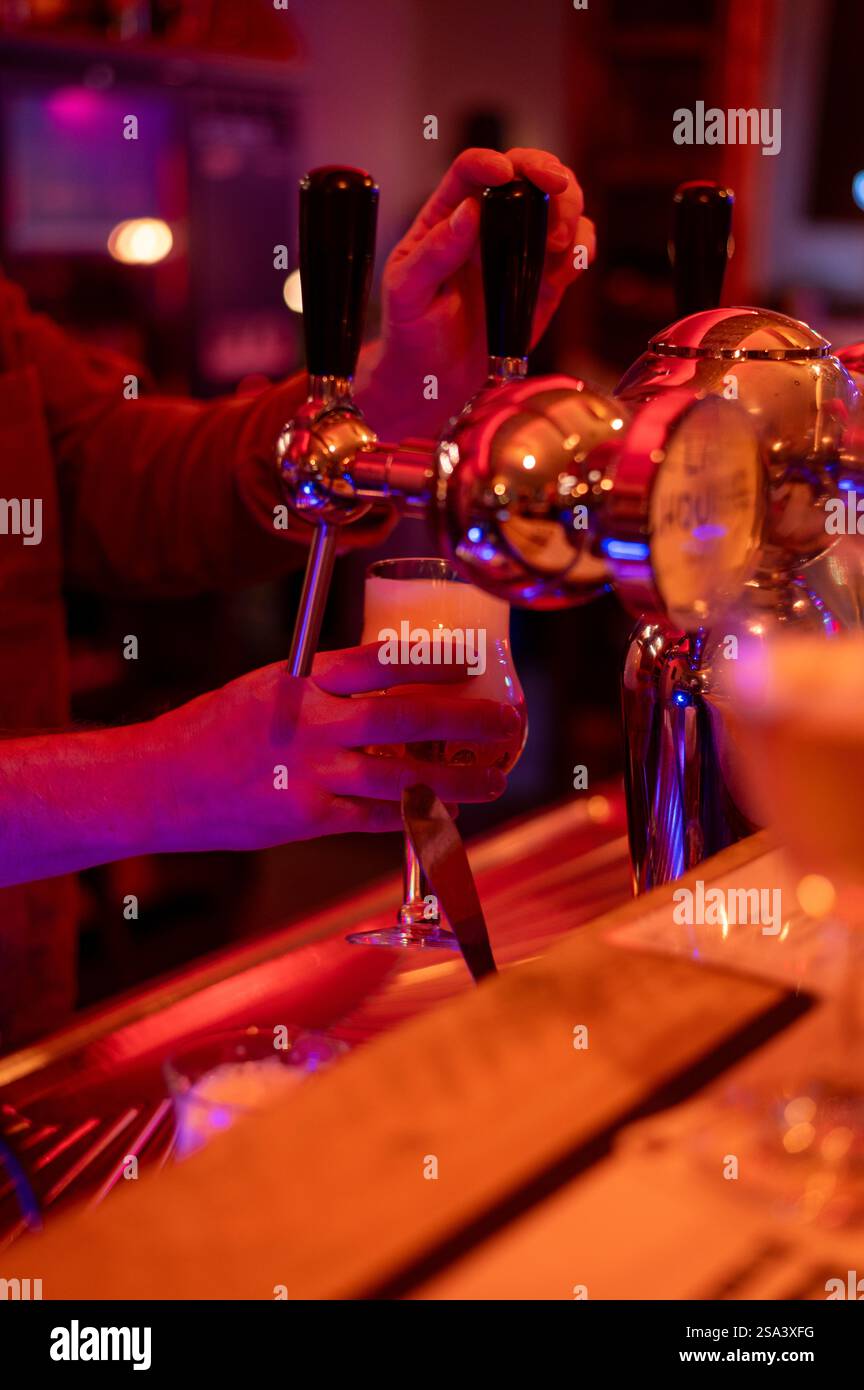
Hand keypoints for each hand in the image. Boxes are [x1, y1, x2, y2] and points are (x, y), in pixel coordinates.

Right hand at [150, 643, 520, 850]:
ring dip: (456, 780)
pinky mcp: (306, 818)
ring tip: (494, 779)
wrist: (160, 783)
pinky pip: (375, 818)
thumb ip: (323, 688)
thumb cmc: (213, 730)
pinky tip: (445, 815)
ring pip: (401, 777)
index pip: (382, 661)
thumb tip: (385, 687)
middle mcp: (312, 723)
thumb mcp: (267, 686)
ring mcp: (311, 774)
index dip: (436, 661)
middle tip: (506, 722)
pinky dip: (414, 817)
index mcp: (302, 680)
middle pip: (405, 718)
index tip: (474, 662)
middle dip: (464, 722)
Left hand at [355, 147, 594, 437]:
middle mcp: (489, 223)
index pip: (471, 170)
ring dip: (570, 209)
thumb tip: (469, 212)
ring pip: (559, 203)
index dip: (491, 162)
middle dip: (547, 171)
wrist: (435, 380)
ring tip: (558, 244)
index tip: (504, 173)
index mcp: (448, 215)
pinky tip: (568, 266)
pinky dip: (584, 247)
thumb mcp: (407, 293)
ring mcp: (520, 248)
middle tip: (556, 190)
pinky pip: (576, 248)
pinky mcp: (546, 279)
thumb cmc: (412, 332)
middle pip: (526, 172)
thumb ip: (434, 252)